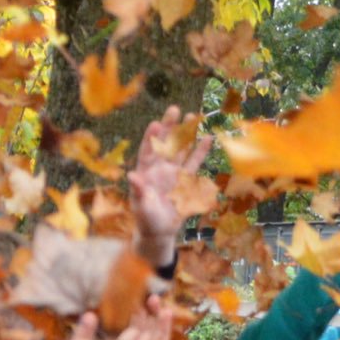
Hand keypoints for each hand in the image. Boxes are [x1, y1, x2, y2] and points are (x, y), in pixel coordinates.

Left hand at [129, 106, 212, 265]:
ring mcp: (173, 171)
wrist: (160, 231)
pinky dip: (200, 150)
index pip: (147, 151)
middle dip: (169, 127)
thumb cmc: (145, 219)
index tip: (155, 124)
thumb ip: (139, 190)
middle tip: (174, 109)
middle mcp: (159, 168)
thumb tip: (132, 175)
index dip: (151, 138)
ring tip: (192, 116)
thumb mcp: (141, 206)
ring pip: (180, 149)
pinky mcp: (186, 179)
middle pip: (165, 144)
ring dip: (186, 134)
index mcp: (145, 172)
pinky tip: (207, 137)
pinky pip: (194, 162)